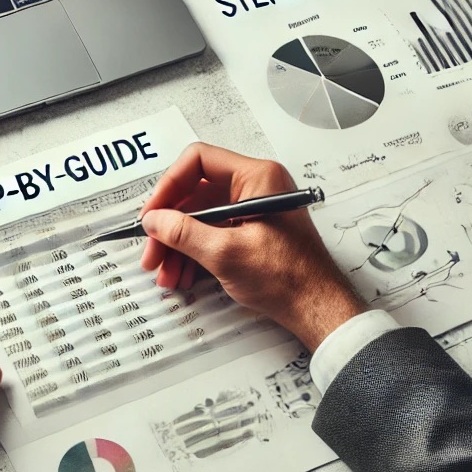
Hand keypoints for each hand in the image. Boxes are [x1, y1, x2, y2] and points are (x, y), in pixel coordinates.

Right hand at [138, 142, 365, 350]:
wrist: (318, 311)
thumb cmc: (290, 279)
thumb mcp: (225, 254)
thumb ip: (183, 233)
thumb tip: (154, 220)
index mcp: (257, 178)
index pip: (198, 161)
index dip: (169, 185)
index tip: (154, 212)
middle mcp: (255, 187)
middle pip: (195, 193)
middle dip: (169, 225)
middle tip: (153, 249)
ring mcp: (252, 210)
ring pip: (200, 217)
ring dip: (177, 244)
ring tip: (165, 271)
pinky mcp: (250, 231)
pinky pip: (211, 232)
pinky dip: (193, 252)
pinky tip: (183, 274)